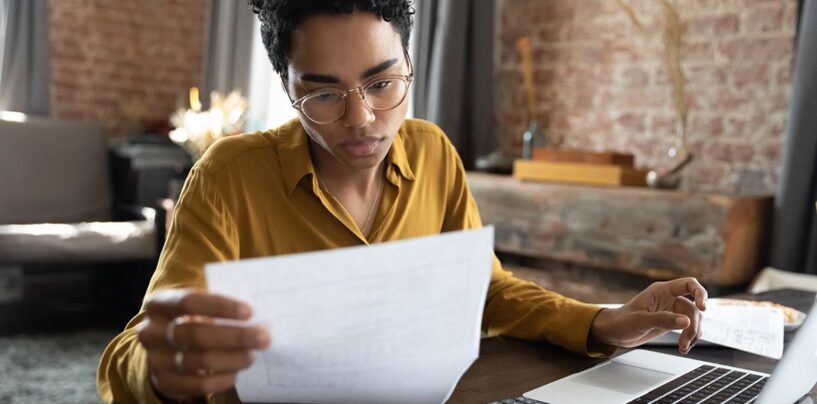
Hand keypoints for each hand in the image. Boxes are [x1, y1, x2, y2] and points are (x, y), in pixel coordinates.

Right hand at [137, 289, 270, 399]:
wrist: (163, 350)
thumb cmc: (190, 320)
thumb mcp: (196, 308)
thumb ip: (218, 307)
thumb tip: (258, 312)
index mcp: (158, 304)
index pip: (189, 302)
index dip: (220, 306)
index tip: (249, 312)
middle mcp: (151, 332)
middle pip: (196, 334)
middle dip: (234, 336)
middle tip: (263, 338)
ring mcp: (155, 359)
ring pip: (199, 360)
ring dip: (232, 358)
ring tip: (252, 355)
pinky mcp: (164, 382)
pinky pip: (198, 385)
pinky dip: (222, 379)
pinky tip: (237, 372)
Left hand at [590, 277, 706, 353]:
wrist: (615, 332)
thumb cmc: (622, 322)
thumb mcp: (641, 321)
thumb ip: (663, 320)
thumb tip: (685, 321)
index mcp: (661, 291)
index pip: (688, 284)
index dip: (700, 293)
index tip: (703, 308)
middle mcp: (669, 298)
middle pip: (693, 307)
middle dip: (693, 326)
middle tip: (685, 342)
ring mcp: (672, 310)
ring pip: (693, 319)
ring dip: (692, 334)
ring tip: (683, 348)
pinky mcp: (672, 322)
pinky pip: (689, 327)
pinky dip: (690, 337)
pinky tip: (684, 347)